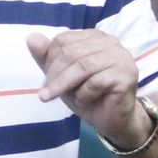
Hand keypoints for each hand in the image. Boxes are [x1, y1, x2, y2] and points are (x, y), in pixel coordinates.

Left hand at [25, 29, 149, 148]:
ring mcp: (121, 57)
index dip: (49, 61)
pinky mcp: (126, 75)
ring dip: (64, 85)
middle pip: (71, 52)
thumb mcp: (61, 77)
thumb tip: (31, 37)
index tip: (45, 82)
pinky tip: (83, 100)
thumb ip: (46, 57)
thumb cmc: (87, 95)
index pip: (63, 40)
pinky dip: (84, 94)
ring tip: (56, 98)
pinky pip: (96, 82)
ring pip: (83, 66)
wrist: (111, 120)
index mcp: (93, 37)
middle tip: (45, 94)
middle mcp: (109, 42)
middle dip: (54, 75)